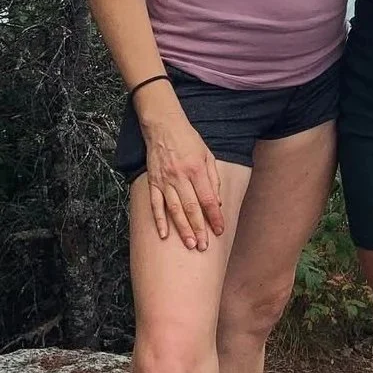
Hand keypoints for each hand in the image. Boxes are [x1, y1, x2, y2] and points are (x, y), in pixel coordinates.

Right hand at [139, 104, 224, 249]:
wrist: (163, 126)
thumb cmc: (189, 140)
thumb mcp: (208, 155)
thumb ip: (213, 178)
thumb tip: (217, 202)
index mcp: (196, 170)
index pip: (208, 199)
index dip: (214, 217)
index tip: (219, 230)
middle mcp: (180, 176)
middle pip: (191, 208)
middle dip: (199, 229)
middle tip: (204, 246)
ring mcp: (164, 180)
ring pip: (174, 209)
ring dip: (182, 229)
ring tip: (190, 244)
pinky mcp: (152, 181)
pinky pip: (155, 204)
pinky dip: (159, 220)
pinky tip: (164, 235)